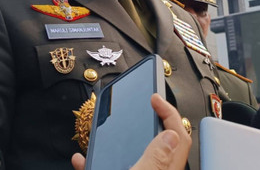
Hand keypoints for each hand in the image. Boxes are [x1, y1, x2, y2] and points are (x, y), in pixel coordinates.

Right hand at [71, 94, 190, 169]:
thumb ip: (155, 159)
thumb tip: (170, 134)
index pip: (177, 137)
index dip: (168, 112)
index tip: (154, 96)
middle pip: (157, 142)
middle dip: (146, 120)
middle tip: (140, 103)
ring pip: (132, 155)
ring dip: (118, 140)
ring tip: (111, 126)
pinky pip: (109, 167)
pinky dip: (95, 162)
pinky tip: (81, 160)